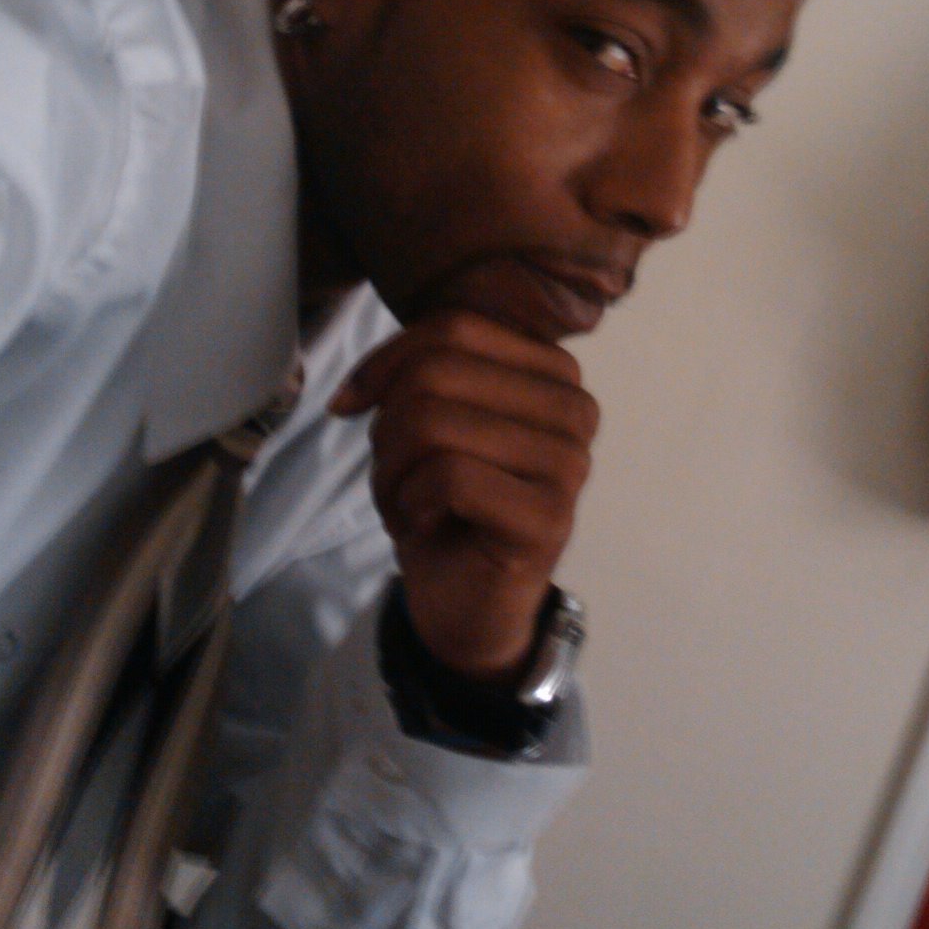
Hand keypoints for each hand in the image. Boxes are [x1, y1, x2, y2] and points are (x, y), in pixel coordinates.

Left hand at [330, 310, 596, 684]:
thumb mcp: (428, 419)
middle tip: (396, 473)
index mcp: (552, 371)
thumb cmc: (448, 504)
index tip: (355, 404)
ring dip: (393, 471)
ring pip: (434, 421)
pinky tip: (426, 524)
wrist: (468, 603)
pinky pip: (448, 476)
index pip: (454, 326)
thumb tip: (354, 390)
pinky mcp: (550, 516)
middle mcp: (574, 407)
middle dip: (387, 426)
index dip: (387, 361)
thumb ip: (415, 373)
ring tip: (410, 501)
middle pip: (437, 371)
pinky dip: (411, 503)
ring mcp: (570, 462)